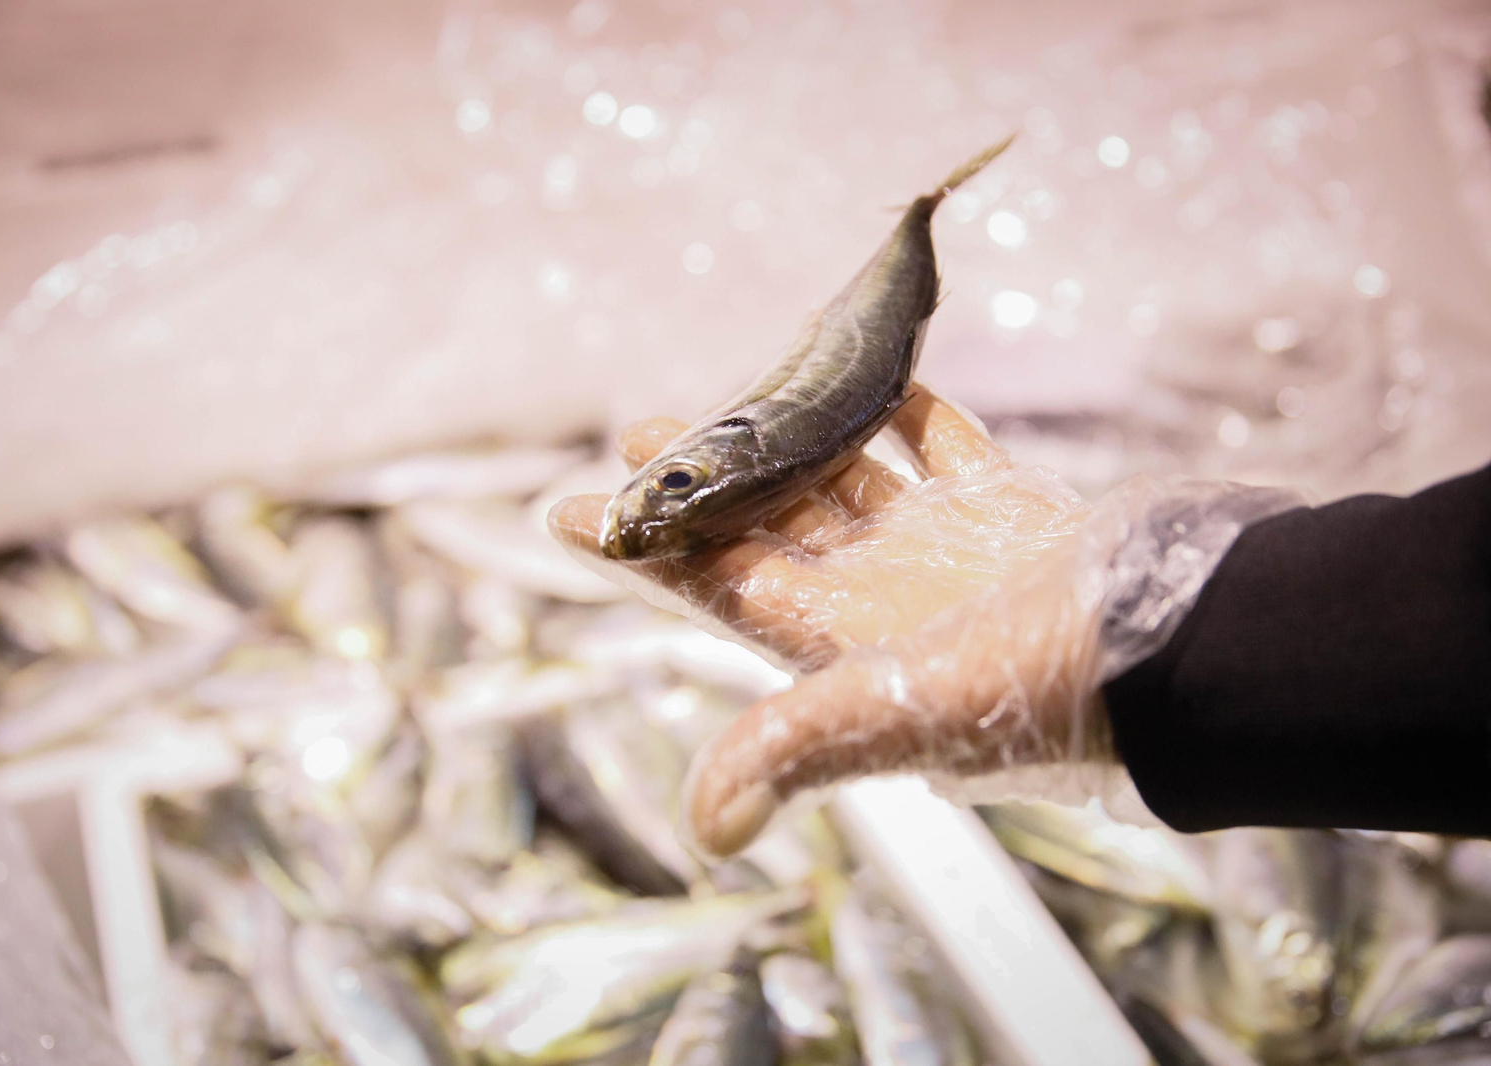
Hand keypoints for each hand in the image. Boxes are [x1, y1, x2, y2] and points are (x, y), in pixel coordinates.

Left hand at [549, 383, 1120, 855]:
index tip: (566, 512)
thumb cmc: (1050, 684)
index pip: (715, 586)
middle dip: (705, 484)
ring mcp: (948, 555)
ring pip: (848, 482)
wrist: (1190, 656)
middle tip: (638, 430)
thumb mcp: (912, 712)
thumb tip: (707, 828)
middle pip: (767, 528)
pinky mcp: (1013, 515)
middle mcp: (884, 601)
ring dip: (790, 437)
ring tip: (738, 391)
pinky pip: (944, 449)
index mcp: (842, 642)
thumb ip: (802, 746)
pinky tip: (873, 374)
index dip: (642, 551)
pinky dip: (908, 411)